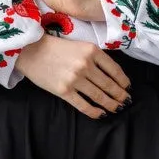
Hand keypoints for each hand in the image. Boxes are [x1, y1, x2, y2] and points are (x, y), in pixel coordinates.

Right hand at [15, 34, 131, 119]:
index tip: (127, 87)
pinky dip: (95, 112)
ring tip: (116, 108)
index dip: (123, 81)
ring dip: (111, 104)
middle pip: (109, 85)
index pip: (114, 69)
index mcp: (91, 50)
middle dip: (120, 95)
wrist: (30, 50)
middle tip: (126, 101)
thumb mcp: (79, 44)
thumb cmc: (55, 46)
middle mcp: (86, 65)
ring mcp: (75, 79)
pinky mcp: (64, 91)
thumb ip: (94, 56)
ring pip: (99, 96)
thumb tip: (110, 73)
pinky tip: (101, 114)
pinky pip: (84, 105)